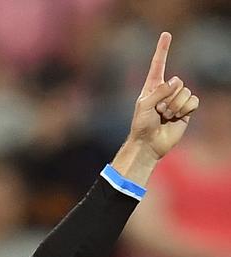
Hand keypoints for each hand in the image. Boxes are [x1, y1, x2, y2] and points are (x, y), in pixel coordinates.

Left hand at [128, 33, 198, 159]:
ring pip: (186, 92)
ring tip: (165, 116)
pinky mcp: (186, 110)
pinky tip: (176, 118)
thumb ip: (159, 91)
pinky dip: (185, 110)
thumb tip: (176, 81)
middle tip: (158, 112)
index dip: (163, 49)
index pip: (158, 64)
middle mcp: (165, 91)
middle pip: (178, 82)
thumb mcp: (144, 105)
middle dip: (168, 98)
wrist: (149, 144)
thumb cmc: (141, 125)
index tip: (166, 34)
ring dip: (175, 106)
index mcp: (152, 87)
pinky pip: (194, 101)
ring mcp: (176, 100)